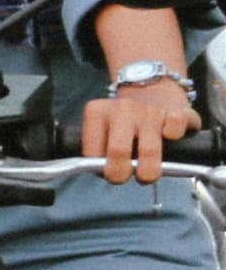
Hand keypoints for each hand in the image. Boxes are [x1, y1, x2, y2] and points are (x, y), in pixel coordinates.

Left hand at [83, 68, 199, 186]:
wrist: (153, 92)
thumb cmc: (125, 122)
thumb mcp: (102, 130)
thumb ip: (97, 150)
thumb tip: (104, 173)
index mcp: (97, 112)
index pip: (92, 151)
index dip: (101, 169)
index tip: (108, 172)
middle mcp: (122, 108)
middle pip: (118, 151)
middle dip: (120, 173)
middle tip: (124, 178)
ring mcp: (149, 110)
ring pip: (149, 149)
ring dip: (149, 170)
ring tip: (147, 174)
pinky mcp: (176, 112)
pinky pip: (175, 130)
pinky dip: (173, 140)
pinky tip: (168, 142)